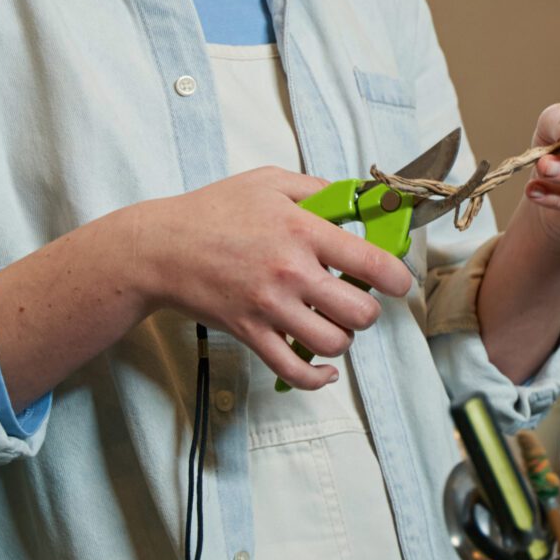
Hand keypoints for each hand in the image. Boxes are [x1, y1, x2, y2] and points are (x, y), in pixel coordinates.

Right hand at [132, 167, 414, 389]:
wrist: (161, 248)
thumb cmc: (213, 211)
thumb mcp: (269, 182)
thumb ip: (319, 189)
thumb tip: (358, 199)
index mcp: (302, 231)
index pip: (372, 262)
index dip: (398, 277)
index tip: (398, 281)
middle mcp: (291, 272)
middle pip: (360, 312)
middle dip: (370, 310)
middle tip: (360, 300)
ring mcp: (270, 307)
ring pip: (333, 343)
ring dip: (344, 338)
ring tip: (335, 324)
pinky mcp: (250, 333)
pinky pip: (294, 370)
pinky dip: (318, 377)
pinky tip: (325, 368)